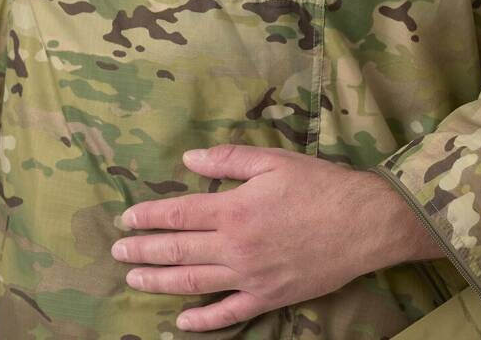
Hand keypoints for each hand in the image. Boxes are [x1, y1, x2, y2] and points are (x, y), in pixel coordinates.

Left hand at [110, 144, 443, 331]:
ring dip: (159, 283)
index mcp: (234, 209)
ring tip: (133, 279)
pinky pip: (228, 315)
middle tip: (117, 251)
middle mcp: (235, 247)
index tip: (126, 219)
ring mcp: (250, 278)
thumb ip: (229, 159)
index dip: (148, 217)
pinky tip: (181, 322)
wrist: (363, 223)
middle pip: (178, 252)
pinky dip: (202, 322)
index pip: (178, 214)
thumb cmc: (318, 185)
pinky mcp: (268, 298)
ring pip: (193, 285)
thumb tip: (189, 159)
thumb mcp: (273, 160)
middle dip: (142, 251)